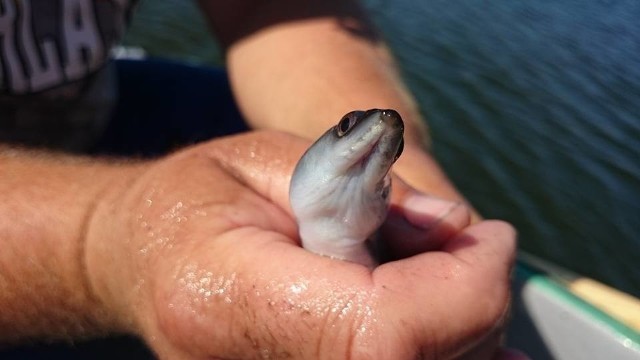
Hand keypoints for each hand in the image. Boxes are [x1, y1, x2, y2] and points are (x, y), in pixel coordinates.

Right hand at [86, 130, 515, 358]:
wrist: (140, 257)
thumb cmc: (198, 198)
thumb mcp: (270, 158)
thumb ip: (367, 186)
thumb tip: (457, 227)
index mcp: (230, 297)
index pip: (381, 333)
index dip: (462, 291)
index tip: (491, 239)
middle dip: (473, 309)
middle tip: (475, 248)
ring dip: (461, 335)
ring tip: (453, 277)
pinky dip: (438, 355)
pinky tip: (453, 332)